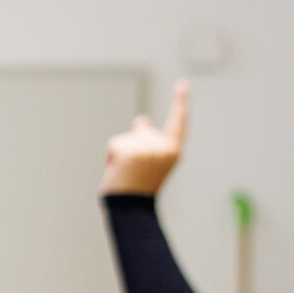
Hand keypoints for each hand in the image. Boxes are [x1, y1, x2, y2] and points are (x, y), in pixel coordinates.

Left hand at [104, 80, 189, 196]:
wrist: (131, 208)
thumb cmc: (139, 187)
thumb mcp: (148, 161)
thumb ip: (147, 139)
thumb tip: (141, 118)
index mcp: (173, 150)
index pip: (178, 122)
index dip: (180, 102)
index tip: (182, 84)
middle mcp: (164, 147)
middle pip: (139, 132)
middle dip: (131, 147)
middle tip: (134, 171)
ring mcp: (148, 149)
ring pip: (125, 139)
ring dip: (119, 155)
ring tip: (127, 173)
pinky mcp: (131, 151)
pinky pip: (114, 145)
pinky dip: (111, 158)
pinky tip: (118, 171)